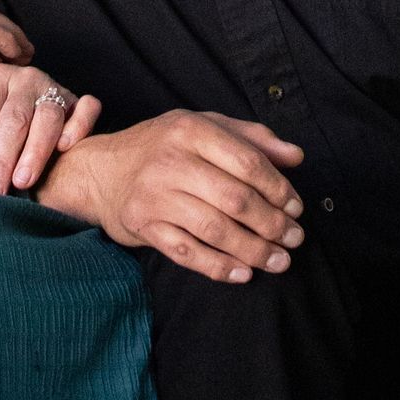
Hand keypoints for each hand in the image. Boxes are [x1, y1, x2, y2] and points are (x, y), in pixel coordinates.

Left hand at [0, 62, 103, 194]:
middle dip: (2, 161)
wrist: (32, 110)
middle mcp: (24, 78)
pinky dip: (78, 126)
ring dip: (35, 152)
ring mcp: (53, 86)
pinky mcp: (78, 98)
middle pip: (13, 121)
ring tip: (22, 181)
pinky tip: (65, 148)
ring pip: (47, 117)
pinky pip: (86, 108)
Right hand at [44, 110, 304, 284]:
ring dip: (254, 250)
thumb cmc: (163, 147)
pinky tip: (243, 273)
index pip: (247, 162)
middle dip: (272, 224)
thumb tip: (296, 156)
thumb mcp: (204, 126)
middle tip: (295, 238)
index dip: (279, 189)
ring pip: (215, 229)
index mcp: (191, 130)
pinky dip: (218, 267)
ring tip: (279, 261)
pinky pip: (186, 252)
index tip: (296, 207)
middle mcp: (171, 161)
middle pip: (235, 199)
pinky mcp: (143, 225)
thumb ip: (252, 138)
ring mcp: (155, 196)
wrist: (102, 170)